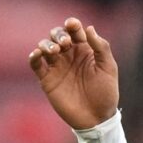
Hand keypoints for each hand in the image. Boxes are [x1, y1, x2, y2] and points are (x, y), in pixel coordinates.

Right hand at [29, 16, 121, 130]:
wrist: (96, 118)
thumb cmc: (106, 93)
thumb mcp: (108, 68)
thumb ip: (101, 47)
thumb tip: (89, 28)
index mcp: (85, 50)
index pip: (75, 31)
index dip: (72, 24)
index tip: (72, 24)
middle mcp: (69, 56)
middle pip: (57, 35)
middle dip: (58, 34)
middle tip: (65, 44)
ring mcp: (57, 67)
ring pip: (45, 47)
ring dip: (46, 44)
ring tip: (54, 51)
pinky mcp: (47, 79)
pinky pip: (36, 64)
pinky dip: (34, 57)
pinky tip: (37, 54)